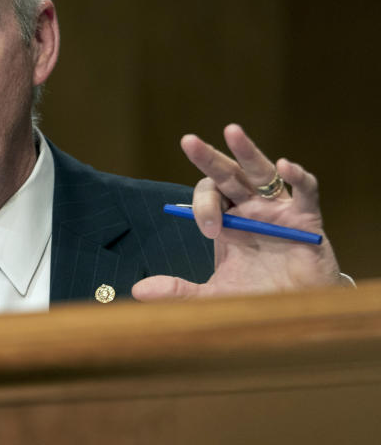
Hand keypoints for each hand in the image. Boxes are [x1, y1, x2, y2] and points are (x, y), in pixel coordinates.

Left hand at [133, 124, 346, 300]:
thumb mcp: (214, 295)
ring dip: (247, 151)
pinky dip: (299, 177)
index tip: (210, 228)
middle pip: (227, 175)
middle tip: (187, 141)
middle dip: (208, 158)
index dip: (203, 206)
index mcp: (227, 221)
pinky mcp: (307, 221)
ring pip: (262, 173)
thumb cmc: (256, 298)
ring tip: (231, 131)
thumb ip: (178, 291)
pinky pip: (306, 192)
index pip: (208, 196)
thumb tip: (137, 290)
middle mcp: (251, 209)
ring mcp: (279, 211)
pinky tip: (286, 165)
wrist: (295, 314)